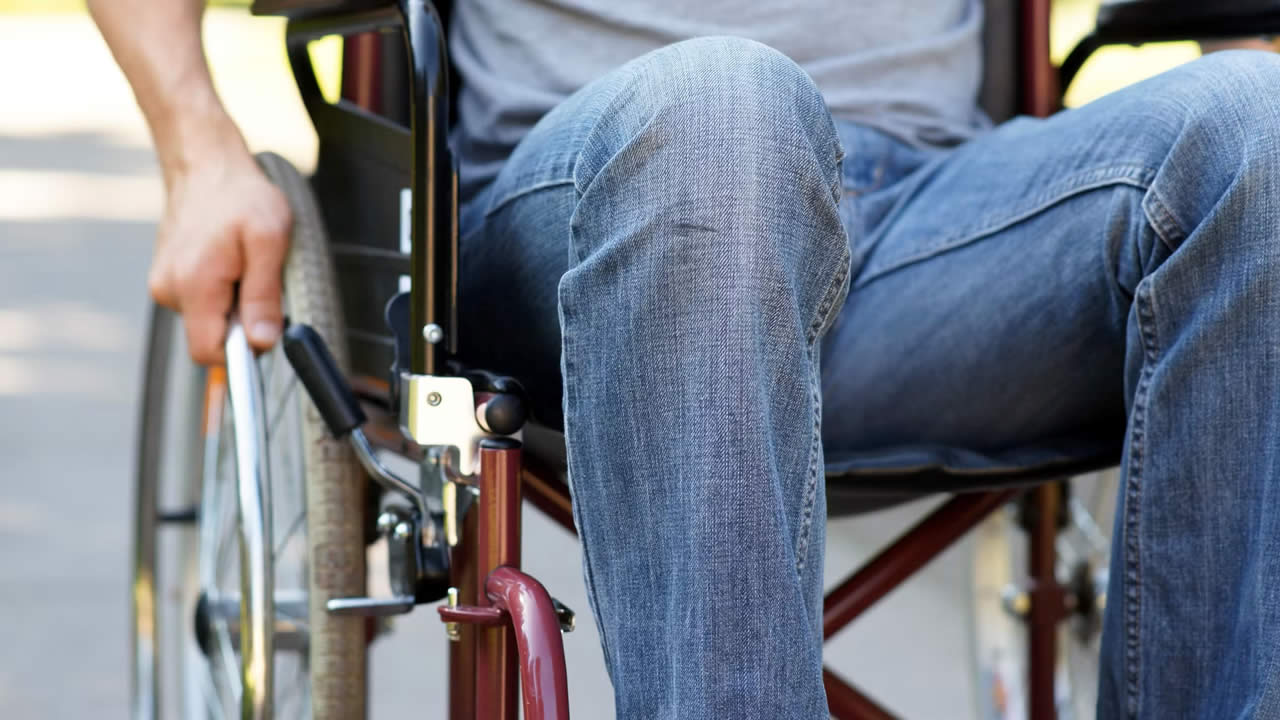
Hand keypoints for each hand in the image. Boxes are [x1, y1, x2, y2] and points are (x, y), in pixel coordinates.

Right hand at [149, 148, 291, 364]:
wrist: (206, 164)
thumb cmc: (240, 196)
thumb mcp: (270, 241)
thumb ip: (264, 295)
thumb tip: (262, 341)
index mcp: (194, 285)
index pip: (209, 352)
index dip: (241, 354)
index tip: (264, 334)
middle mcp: (170, 289)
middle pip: (210, 337)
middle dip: (241, 323)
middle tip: (259, 281)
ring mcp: (165, 283)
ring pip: (207, 319)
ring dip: (233, 303)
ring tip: (245, 264)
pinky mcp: (169, 277)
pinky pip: (201, 302)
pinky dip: (222, 290)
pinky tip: (231, 262)